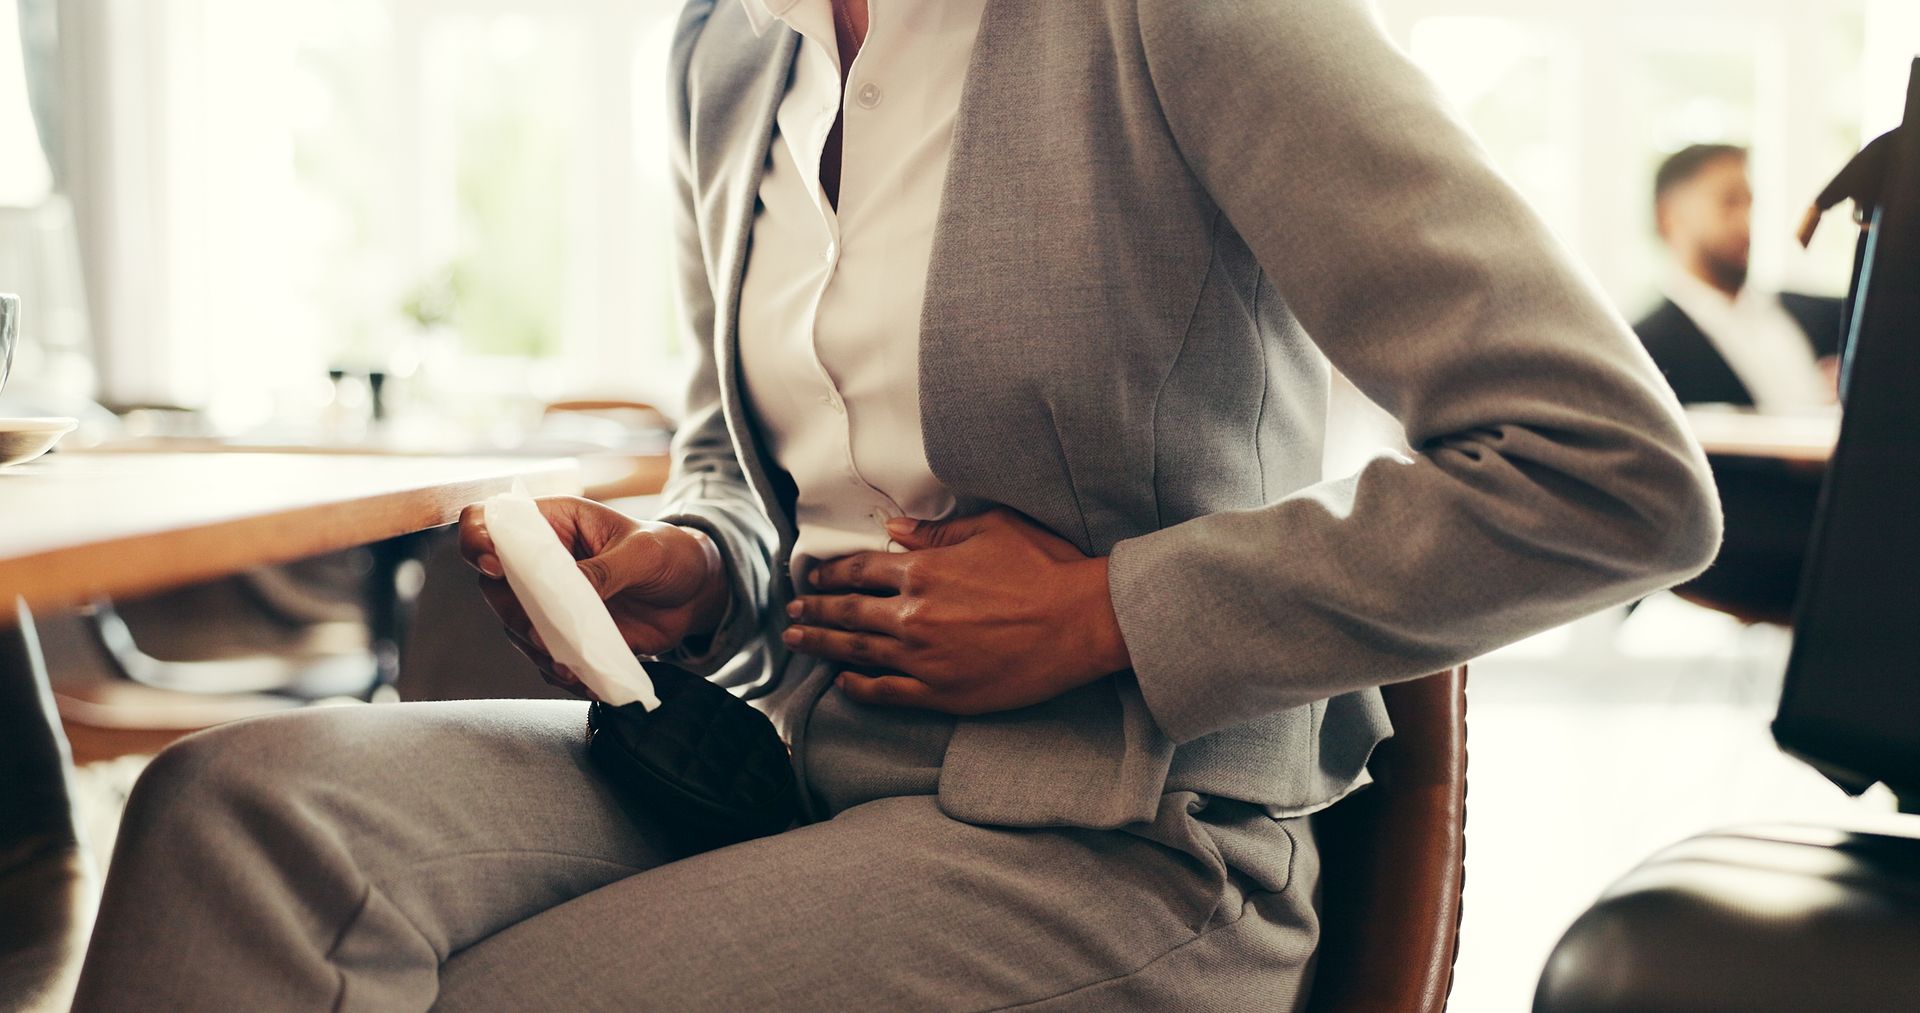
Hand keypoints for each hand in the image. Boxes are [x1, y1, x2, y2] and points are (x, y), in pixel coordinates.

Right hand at [457, 496, 729, 695]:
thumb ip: (606, 570)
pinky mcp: (566, 636)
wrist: (696, 591)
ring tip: (571, 664)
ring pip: (516, 629)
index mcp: (553, 523)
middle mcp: (541, 563)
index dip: (477, 540)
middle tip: (543, 631)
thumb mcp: (644, 553)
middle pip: (494, 586)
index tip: (494, 566)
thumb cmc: (668, 553)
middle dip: (513, 612)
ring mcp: (550, 603)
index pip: (490, 520)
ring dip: (537, 649)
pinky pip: (546, 659)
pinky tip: (583, 677)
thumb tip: (569, 596)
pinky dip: (560, 671)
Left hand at [781, 506, 1130, 713]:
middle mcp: (914, 615)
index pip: (860, 571)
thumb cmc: (1045, 569)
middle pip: (848, 612)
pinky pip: (887, 692)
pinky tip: (844, 684)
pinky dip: (859, 688)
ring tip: (798, 642)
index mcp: (923, 571)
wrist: (1081, 622)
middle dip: (815, 610)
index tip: (812, 578)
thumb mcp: (992, 529)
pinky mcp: (942, 692)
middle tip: (792, 613)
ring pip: (857, 653)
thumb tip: (895, 530)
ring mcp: (925, 657)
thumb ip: (936, 533)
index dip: (830, 574)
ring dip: (823, 646)